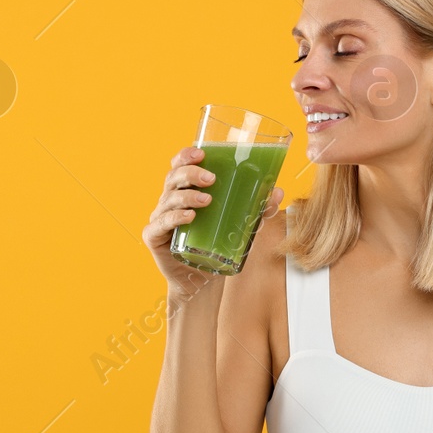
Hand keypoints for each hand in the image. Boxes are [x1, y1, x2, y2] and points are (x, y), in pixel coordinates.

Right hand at [142, 144, 283, 290]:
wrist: (202, 279)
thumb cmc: (217, 245)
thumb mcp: (241, 225)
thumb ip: (257, 209)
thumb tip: (277, 192)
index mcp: (185, 191)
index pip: (179, 166)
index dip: (185, 155)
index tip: (201, 152)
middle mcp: (169, 201)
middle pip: (173, 178)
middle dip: (189, 173)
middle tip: (210, 178)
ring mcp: (160, 219)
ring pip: (168, 199)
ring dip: (186, 196)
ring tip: (207, 200)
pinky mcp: (155, 238)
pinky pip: (161, 224)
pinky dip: (174, 218)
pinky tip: (189, 217)